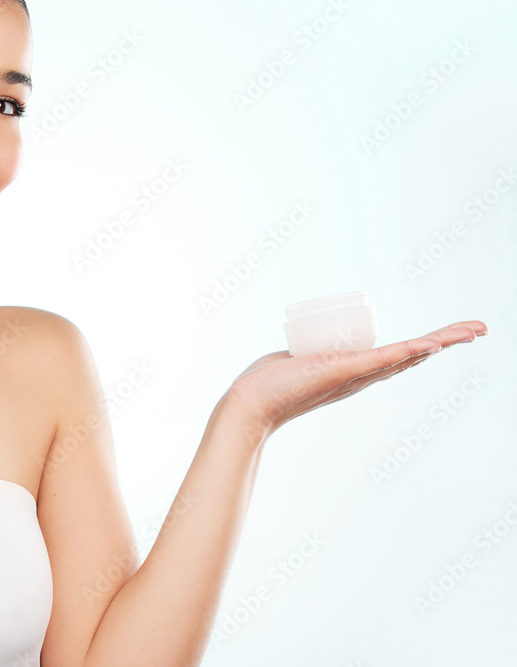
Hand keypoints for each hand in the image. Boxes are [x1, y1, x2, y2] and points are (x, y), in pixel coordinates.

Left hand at [226, 320, 487, 440]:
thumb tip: (299, 352)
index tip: (449, 335)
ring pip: (405, 355)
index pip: (398, 355)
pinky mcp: (342, 370)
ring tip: (472, 330)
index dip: (425, 344)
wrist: (251, 402)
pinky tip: (430, 344)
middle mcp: (361, 376)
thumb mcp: (297, 361)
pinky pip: (381, 359)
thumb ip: (302, 356)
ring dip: (440, 341)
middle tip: (479, 328)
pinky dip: (406, 351)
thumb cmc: (267, 383)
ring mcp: (354, 374)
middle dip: (447, 340)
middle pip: (413, 355)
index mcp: (354, 371)